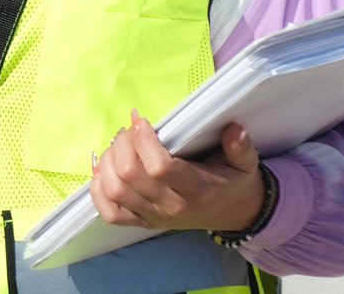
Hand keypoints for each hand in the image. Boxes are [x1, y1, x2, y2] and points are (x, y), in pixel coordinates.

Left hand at [89, 110, 264, 233]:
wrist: (234, 214)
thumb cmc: (233, 182)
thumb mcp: (244, 163)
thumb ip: (240, 147)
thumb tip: (235, 130)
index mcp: (195, 189)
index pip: (159, 167)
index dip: (143, 139)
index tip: (141, 119)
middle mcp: (170, 206)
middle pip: (129, 176)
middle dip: (121, 145)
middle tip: (129, 131)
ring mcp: (154, 217)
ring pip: (115, 191)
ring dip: (108, 162)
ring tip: (118, 145)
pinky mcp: (142, 222)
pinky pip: (110, 213)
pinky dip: (99, 190)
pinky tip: (104, 169)